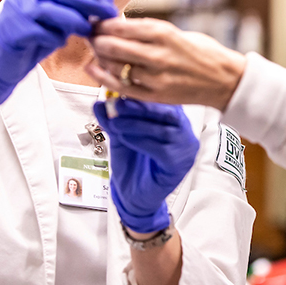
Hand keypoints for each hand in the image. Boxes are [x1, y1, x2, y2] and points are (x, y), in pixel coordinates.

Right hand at [0, 0, 116, 105]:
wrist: (0, 61)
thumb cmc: (35, 36)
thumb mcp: (56, 18)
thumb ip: (74, 8)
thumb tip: (104, 4)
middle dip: (89, 1)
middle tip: (110, 12)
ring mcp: (17, 11)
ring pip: (51, 10)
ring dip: (75, 20)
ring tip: (89, 30)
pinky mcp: (14, 32)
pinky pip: (41, 33)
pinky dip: (55, 38)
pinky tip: (60, 43)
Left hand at [86, 17, 245, 110]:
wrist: (224, 79)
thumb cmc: (201, 52)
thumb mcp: (176, 32)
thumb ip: (148, 31)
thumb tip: (118, 25)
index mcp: (163, 32)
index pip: (120, 26)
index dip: (101, 23)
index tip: (93, 20)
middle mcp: (157, 54)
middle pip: (112, 45)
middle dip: (95, 38)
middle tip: (87, 33)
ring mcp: (154, 76)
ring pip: (113, 65)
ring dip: (98, 56)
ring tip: (93, 49)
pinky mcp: (154, 95)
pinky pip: (121, 86)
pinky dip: (103, 77)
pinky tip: (92, 69)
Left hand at [93, 98, 198, 232]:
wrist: (134, 196)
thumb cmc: (132, 163)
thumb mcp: (119, 136)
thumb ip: (113, 119)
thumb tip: (100, 102)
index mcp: (174, 118)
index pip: (163, 100)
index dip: (142, 93)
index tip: (120, 88)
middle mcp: (184, 131)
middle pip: (168, 112)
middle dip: (140, 107)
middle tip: (117, 103)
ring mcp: (185, 149)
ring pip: (164, 130)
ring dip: (137, 124)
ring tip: (115, 122)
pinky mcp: (179, 165)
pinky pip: (162, 150)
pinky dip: (141, 141)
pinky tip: (125, 138)